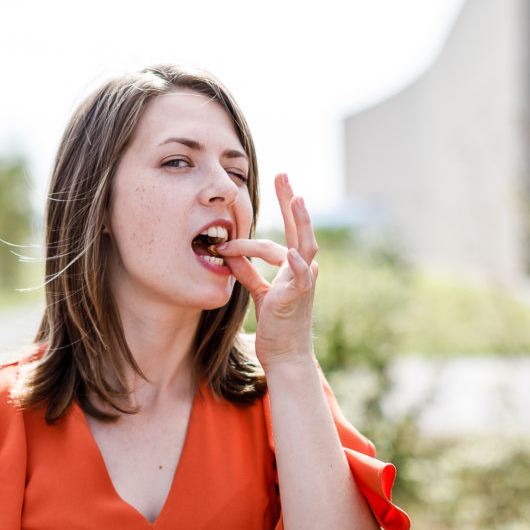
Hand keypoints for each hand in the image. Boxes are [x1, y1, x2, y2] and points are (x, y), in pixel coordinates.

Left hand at [215, 173, 318, 368]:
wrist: (286, 356)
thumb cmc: (276, 325)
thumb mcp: (259, 293)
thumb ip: (248, 272)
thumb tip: (229, 254)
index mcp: (294, 267)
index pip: (271, 243)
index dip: (244, 242)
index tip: (223, 243)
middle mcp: (304, 269)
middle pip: (298, 228)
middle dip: (289, 200)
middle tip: (282, 174)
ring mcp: (305, 281)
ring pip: (306, 243)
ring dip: (301, 220)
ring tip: (296, 198)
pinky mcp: (300, 296)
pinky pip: (301, 276)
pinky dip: (297, 263)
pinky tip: (293, 252)